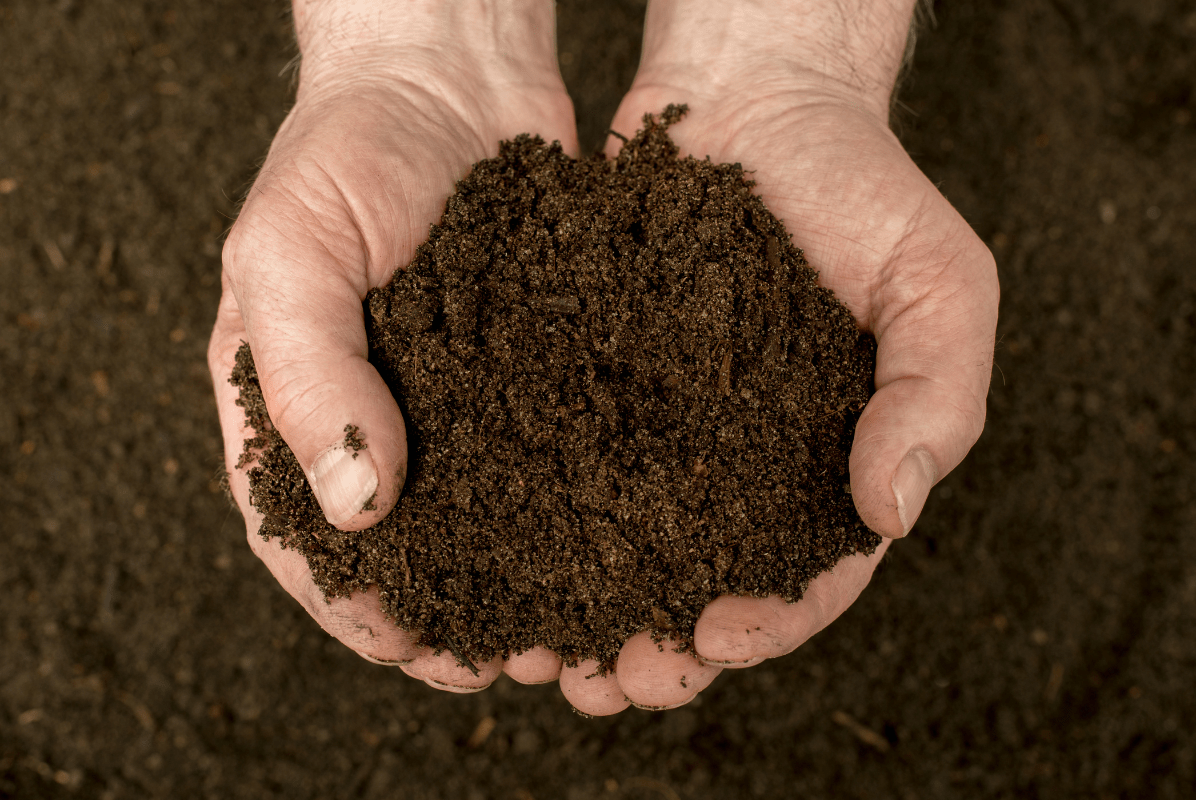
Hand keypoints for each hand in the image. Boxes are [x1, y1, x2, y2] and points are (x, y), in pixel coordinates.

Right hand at [207, 0, 577, 690]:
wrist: (446, 77)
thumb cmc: (345, 152)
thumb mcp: (290, 253)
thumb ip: (308, 378)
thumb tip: (358, 509)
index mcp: (294, 408)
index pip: (306, 539)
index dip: (355, 608)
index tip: (414, 653)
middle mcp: (378, 419)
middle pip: (405, 552)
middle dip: (450, 620)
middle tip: (506, 670)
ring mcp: (455, 403)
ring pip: (484, 523)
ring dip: (520, 587)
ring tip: (569, 635)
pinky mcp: (528, 375)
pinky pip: (545, 460)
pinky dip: (571, 514)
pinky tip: (614, 548)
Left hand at [560, 0, 998, 714]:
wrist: (756, 99)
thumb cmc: (863, 188)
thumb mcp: (939, 282)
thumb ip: (937, 396)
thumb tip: (892, 510)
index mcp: (829, 463)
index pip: (810, 574)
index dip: (768, 621)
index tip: (713, 638)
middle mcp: (743, 462)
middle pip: (704, 585)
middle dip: (660, 648)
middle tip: (609, 682)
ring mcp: (665, 429)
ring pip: (624, 548)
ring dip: (587, 612)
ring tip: (544, 655)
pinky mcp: (596, 384)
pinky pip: (564, 465)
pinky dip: (536, 522)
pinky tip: (501, 556)